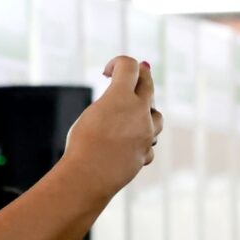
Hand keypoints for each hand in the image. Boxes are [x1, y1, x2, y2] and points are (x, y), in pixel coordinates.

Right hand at [63, 57, 160, 196]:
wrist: (87, 176)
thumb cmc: (81, 145)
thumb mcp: (91, 115)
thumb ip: (110, 103)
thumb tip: (122, 96)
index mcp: (121, 96)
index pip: (129, 65)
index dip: (117, 63)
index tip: (107, 72)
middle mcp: (139, 111)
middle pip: (148, 84)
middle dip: (139, 76)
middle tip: (130, 76)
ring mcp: (146, 133)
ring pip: (157, 116)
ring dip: (146, 113)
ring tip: (131, 117)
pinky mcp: (145, 153)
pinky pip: (149, 143)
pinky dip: (141, 142)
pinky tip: (128, 145)